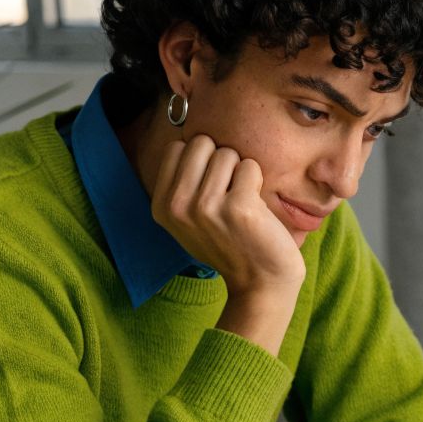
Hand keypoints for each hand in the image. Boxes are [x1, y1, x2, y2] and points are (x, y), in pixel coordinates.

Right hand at [150, 134, 306, 299]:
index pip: (178, 147)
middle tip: (230, 193)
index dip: (202, 160)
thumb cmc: (231, 244)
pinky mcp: (238, 207)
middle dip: (221, 161)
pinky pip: (250, 166)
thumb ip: (182, 182)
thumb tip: (188, 138)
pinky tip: (256, 208)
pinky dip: (258, 180)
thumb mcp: (190, 218)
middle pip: (201, 142)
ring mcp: (206, 206)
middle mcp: (178, 205)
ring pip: (227, 153)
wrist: (260, 283)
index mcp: (161, 205)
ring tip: (243, 202)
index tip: (212, 188)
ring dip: (241, 173)